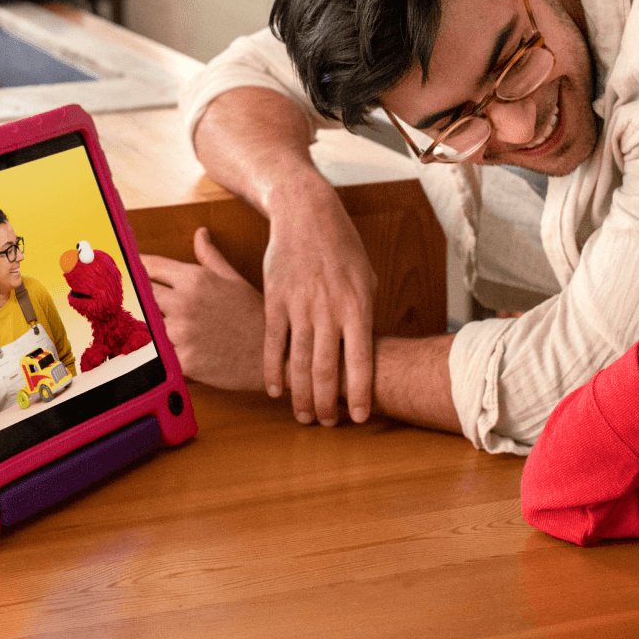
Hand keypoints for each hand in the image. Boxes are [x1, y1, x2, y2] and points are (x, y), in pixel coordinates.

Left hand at [142, 228, 265, 390]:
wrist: (275, 354)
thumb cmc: (254, 316)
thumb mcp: (233, 280)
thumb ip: (210, 256)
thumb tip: (200, 233)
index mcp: (195, 279)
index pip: (149, 266)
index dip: (137, 269)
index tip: (129, 272)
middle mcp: (185, 302)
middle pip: (141, 295)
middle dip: (140, 299)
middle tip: (139, 304)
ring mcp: (182, 332)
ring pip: (145, 324)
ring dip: (148, 326)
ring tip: (155, 329)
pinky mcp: (183, 360)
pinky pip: (158, 353)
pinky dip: (159, 352)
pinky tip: (168, 351)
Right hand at [262, 190, 376, 425]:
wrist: (307, 214)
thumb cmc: (342, 247)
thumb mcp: (366, 278)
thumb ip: (364, 314)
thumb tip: (363, 348)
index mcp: (358, 306)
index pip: (361, 361)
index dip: (359, 393)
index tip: (358, 418)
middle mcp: (330, 310)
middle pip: (327, 369)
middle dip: (328, 402)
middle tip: (327, 424)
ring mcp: (300, 306)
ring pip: (299, 362)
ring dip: (301, 394)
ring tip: (304, 415)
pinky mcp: (275, 300)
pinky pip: (273, 343)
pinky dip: (272, 370)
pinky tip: (274, 389)